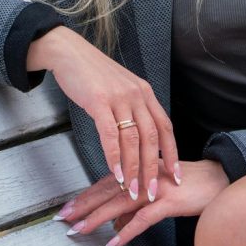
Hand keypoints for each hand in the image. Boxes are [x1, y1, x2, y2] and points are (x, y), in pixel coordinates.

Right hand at [28, 26, 179, 200]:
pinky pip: (111, 134)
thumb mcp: (121, 87)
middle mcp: (137, 95)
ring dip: (133, 169)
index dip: (171, 152)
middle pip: (151, 137)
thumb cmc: (94, 74)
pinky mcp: (99, 101)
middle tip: (153, 192)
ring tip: (133, 191)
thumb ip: (132, 108)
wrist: (70, 52)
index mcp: (145, 92)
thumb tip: (138, 136)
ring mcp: (119, 98)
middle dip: (153, 168)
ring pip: (132, 139)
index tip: (175, 174)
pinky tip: (115, 173)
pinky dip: (114, 157)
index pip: (165, 126)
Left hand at [54, 159, 229, 245]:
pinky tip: (114, 242)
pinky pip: (144, 218)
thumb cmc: (192, 187)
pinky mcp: (170, 201)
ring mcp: (157, 187)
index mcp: (142, 170)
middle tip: (63, 217)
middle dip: (84, 204)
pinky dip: (127, 231)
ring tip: (80, 229)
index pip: (108, 181)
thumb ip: (137, 207)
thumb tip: (117, 225)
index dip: (87, 194)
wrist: (221, 180)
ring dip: (97, 217)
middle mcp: (146, 175)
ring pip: (120, 202)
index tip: (68, 206)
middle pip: (109, 190)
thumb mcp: (161, 193)